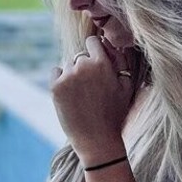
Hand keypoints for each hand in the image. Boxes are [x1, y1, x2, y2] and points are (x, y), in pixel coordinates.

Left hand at [50, 35, 137, 162]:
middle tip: (92, 88)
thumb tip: (108, 44)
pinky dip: (60, 80)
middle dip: (85, 67)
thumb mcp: (126, 86)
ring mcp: (67, 76)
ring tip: (82, 95)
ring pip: (68, 65)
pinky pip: (56, 72)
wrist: (97, 140)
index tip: (97, 62)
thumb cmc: (115, 114)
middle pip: (81, 56)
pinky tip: (71, 95)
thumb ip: (120, 61)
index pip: (93, 41)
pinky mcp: (55, 87)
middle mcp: (83, 66)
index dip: (95, 51)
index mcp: (102, 63)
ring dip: (73, 75)